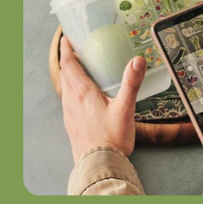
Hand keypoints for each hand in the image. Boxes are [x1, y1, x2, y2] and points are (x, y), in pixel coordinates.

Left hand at [59, 36, 145, 163]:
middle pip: (65, 74)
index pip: (68, 64)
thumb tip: (138, 60)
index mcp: (82, 92)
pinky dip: (71, 92)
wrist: (99, 165)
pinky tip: (81, 98)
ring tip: (79, 72)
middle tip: (75, 52)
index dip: (66, 50)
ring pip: (65, 88)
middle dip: (68, 61)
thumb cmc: (112, 138)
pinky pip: (67, 102)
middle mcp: (71, 100)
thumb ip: (131, 83)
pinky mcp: (71, 124)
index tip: (66, 39)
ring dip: (68, 77)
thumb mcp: (125, 108)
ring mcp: (69, 113)